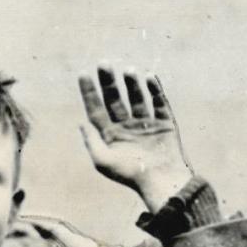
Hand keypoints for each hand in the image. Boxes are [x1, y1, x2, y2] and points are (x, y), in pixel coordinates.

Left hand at [78, 65, 188, 211]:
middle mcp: (127, 128)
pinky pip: (160, 103)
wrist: (163, 182)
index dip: (89, 92)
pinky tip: (149, 76)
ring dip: (132, 83)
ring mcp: (147, 125)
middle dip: (109, 82)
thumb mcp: (103, 161)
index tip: (83, 74)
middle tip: (104, 64)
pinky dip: (155, 90)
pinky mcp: (165, 125)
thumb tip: (81, 122)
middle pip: (115, 99)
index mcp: (111, 136)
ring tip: (128, 70)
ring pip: (137, 98)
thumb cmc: (131, 175)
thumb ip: (91, 141)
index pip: (97, 109)